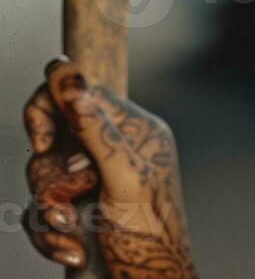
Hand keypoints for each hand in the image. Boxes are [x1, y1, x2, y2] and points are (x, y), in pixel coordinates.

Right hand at [22, 56, 198, 276]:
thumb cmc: (150, 235)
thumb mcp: (122, 175)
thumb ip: (93, 123)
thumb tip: (66, 71)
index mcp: (133, 130)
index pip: (77, 91)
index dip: (48, 111)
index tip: (43, 144)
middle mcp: (111, 151)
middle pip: (49, 140)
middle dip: (48, 176)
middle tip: (68, 199)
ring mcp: (91, 183)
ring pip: (39, 179)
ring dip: (49, 210)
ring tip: (75, 228)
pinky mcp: (76, 213)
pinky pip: (38, 213)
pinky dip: (50, 235)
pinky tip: (74, 250)